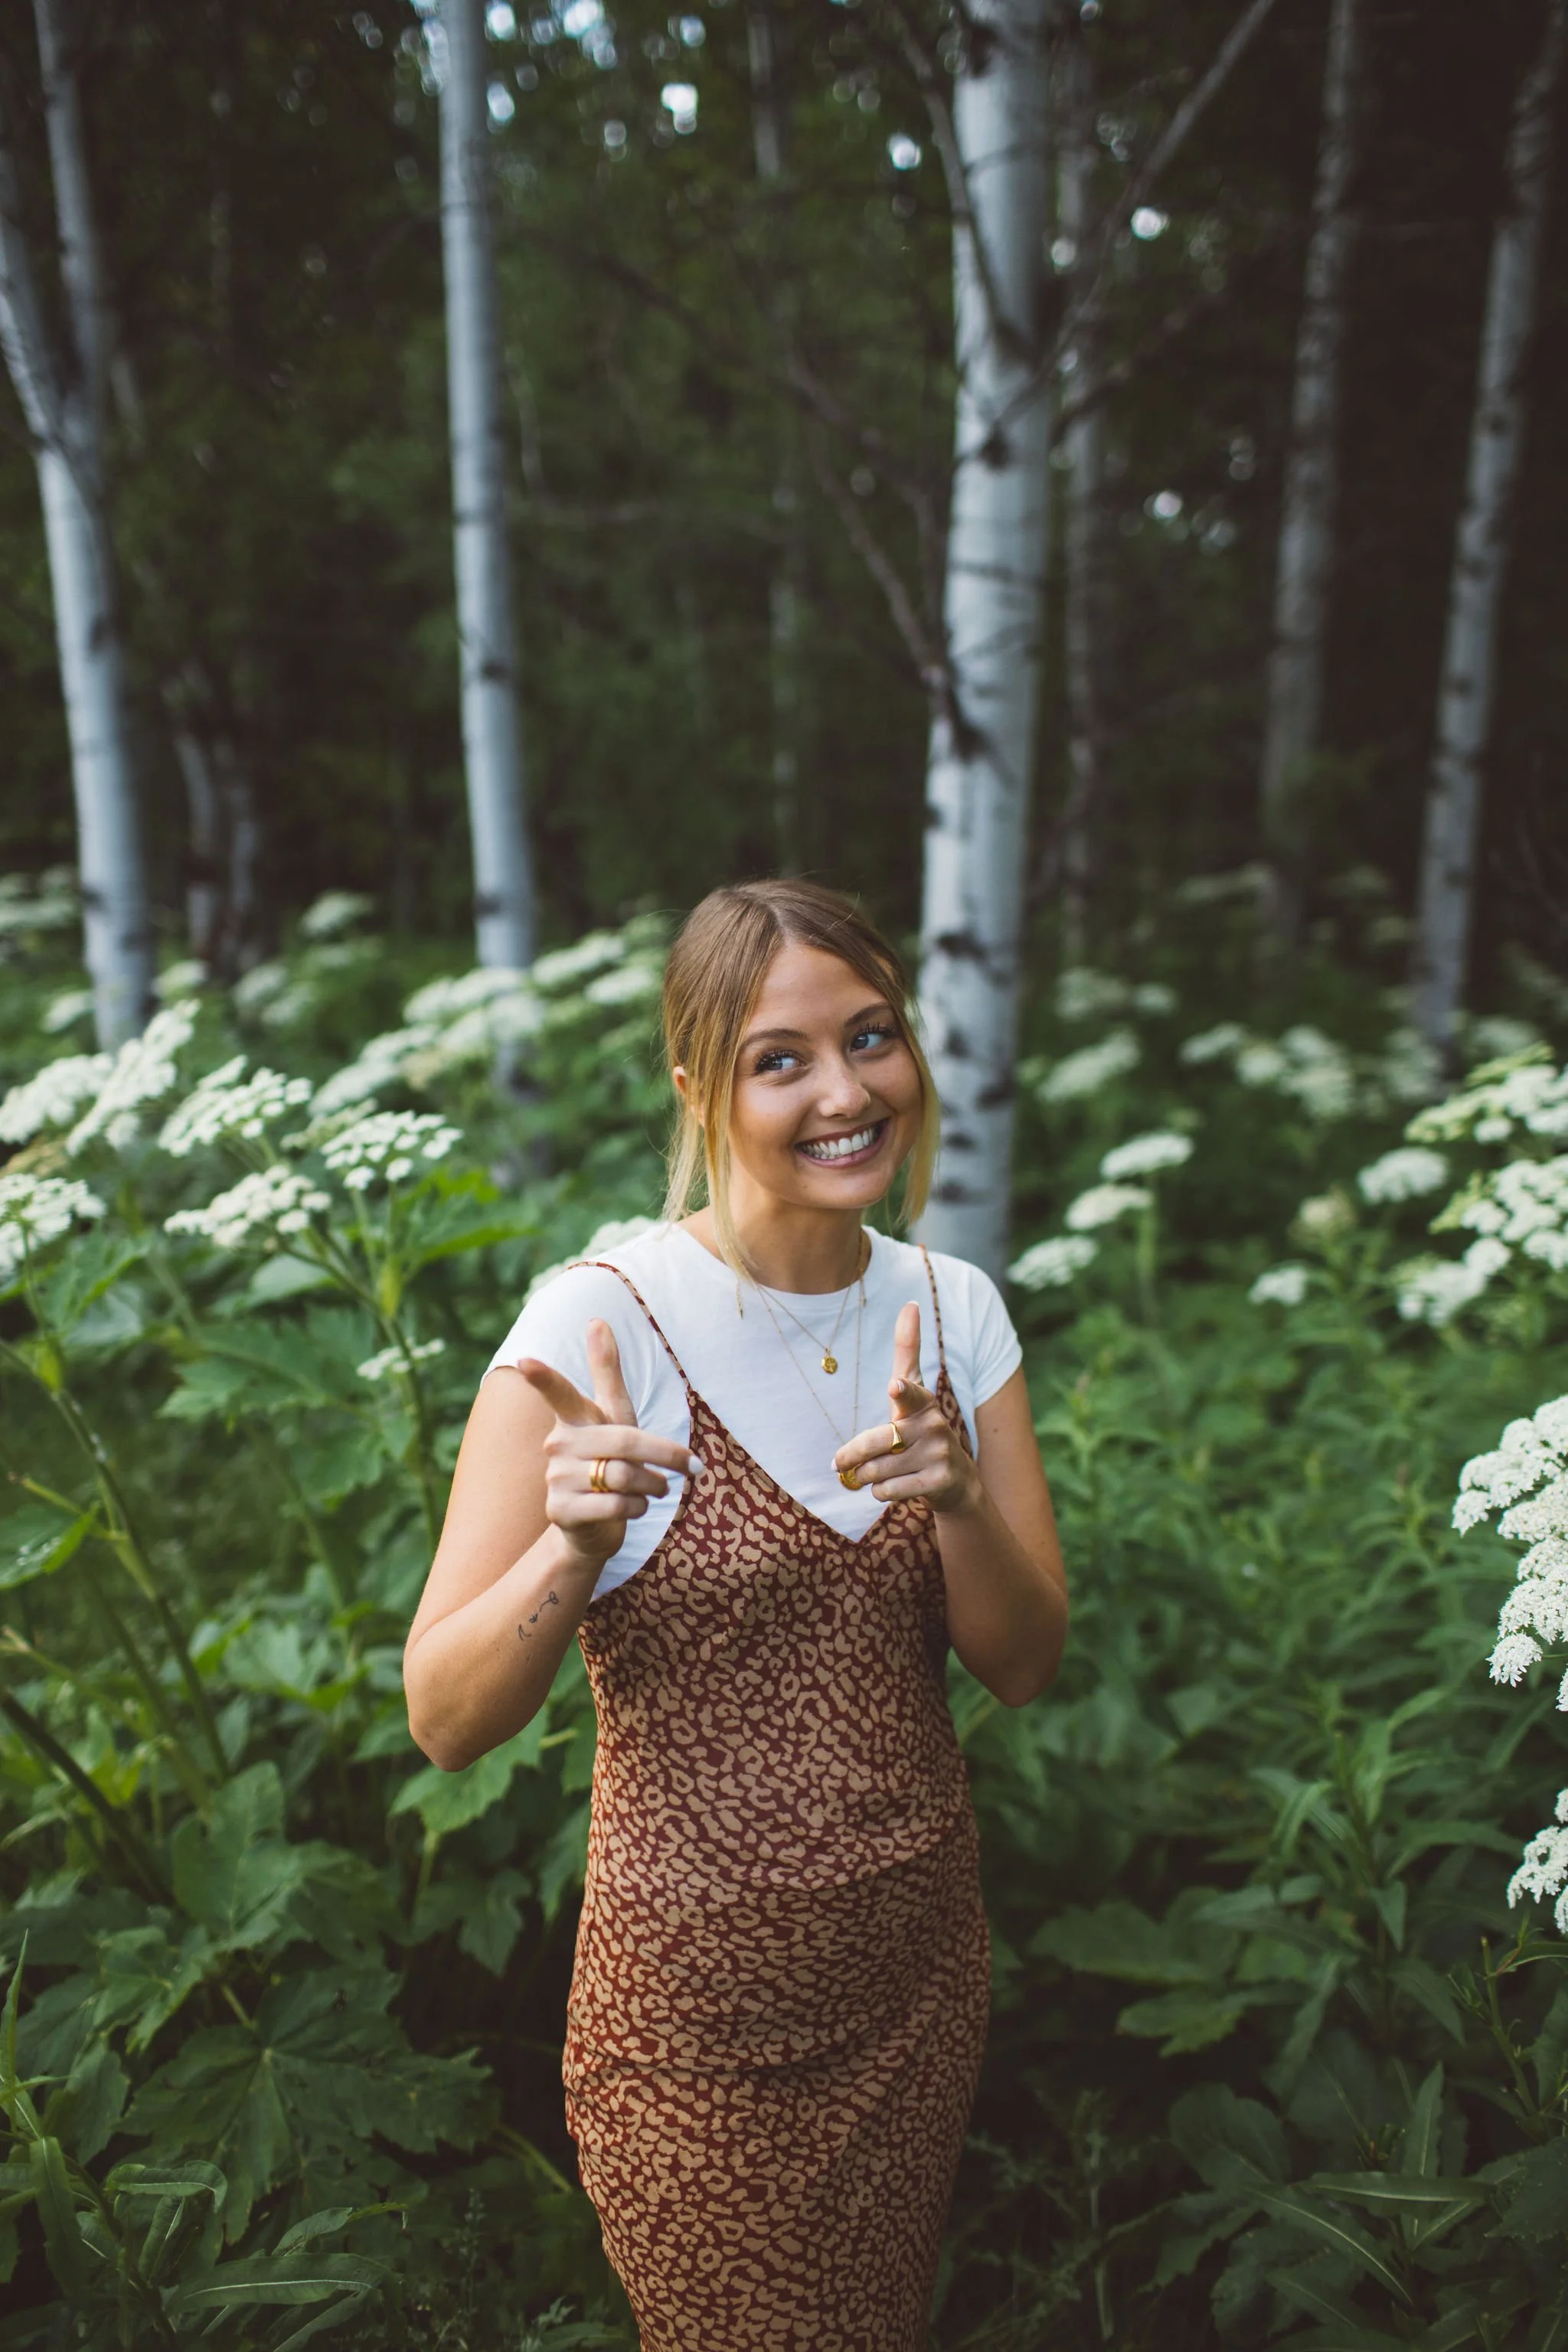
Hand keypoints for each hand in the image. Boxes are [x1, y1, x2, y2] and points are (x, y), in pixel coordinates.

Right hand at [516, 1320, 701, 1567]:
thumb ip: (606, 1372)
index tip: (524, 1361)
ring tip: (657, 1488)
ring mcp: (555, 1479)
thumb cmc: (609, 1460)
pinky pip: (615, 1505)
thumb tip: (596, 1319)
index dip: (543, 1377)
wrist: (593, 1527)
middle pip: (625, 1443)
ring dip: (653, 1484)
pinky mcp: (561, 1511)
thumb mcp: (614, 1415)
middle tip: (690, 1466)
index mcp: (573, 1418)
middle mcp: (558, 1445)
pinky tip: (636, 1507)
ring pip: (622, 1476)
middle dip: (664, 1455)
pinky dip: (638, 1507)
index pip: (557, 1393)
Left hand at [832, 1302, 979, 1513]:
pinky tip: (893, 1488)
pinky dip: (880, 1493)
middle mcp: (934, 1424)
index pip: (909, 1392)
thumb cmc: (922, 1429)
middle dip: (853, 1457)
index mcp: (922, 1401)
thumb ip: (908, 1350)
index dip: (902, 1391)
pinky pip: (888, 1491)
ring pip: (877, 1470)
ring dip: (865, 1478)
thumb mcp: (915, 1390)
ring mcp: (939, 1454)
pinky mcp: (939, 1482)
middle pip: (875, 1443)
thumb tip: (911, 1303)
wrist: (956, 1482)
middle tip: (840, 1464)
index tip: (894, 1387)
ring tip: (877, 1474)